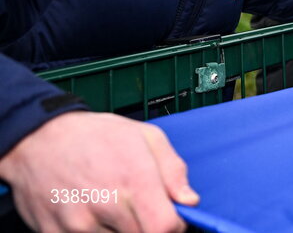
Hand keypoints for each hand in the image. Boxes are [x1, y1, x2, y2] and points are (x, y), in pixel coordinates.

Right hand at [0, 111, 197, 232]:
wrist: (37, 139)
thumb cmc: (95, 135)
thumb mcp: (145, 136)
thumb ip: (173, 170)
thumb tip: (189, 200)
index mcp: (133, 180)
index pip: (164, 228)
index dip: (173, 227)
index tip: (170, 217)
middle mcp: (105, 205)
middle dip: (147, 226)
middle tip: (137, 206)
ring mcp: (77, 224)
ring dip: (119, 230)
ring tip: (109, 205)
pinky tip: (89, 212)